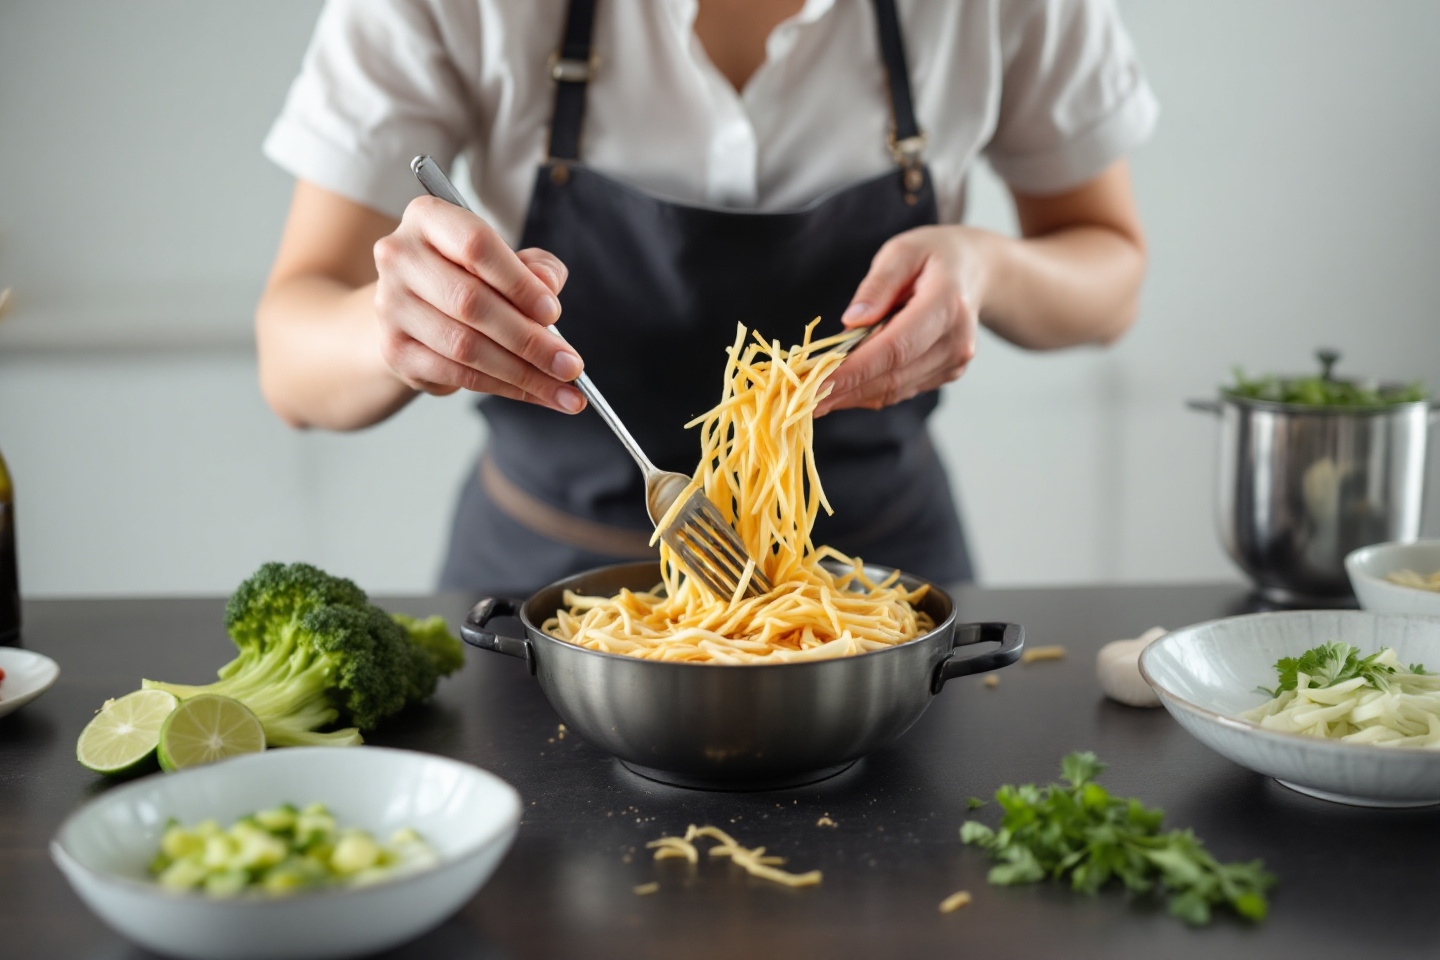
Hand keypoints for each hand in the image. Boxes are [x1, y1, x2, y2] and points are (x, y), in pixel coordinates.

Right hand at [371, 195, 585, 412]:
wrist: (413, 312)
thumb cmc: (468, 277)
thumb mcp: (506, 261)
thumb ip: (535, 267)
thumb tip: (548, 286)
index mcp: (428, 217)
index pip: (476, 245)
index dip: (519, 282)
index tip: (554, 312)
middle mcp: (400, 257)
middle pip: (471, 302)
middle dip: (530, 340)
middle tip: (570, 364)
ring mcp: (391, 306)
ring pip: (465, 346)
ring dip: (523, 373)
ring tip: (564, 388)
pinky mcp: (395, 350)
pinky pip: (458, 375)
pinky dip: (505, 387)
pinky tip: (536, 393)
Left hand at [815, 225, 991, 415]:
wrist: (976, 271)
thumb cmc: (933, 255)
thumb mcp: (902, 252)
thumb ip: (877, 285)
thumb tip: (851, 320)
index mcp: (947, 305)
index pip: (895, 348)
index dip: (854, 371)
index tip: (815, 384)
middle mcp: (956, 341)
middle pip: (893, 375)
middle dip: (844, 389)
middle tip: (800, 398)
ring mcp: (954, 362)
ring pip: (894, 389)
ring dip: (852, 396)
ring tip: (811, 398)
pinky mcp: (947, 374)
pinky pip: (901, 389)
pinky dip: (868, 392)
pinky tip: (839, 391)